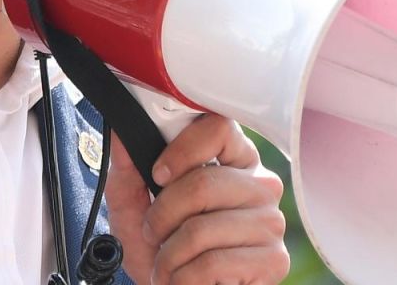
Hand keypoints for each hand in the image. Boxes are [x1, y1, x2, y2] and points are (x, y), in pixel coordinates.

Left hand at [104, 114, 288, 284]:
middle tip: (154, 235)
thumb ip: (128, 169)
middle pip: (203, 183)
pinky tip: (185, 282)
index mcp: (234, 160)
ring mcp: (271, 222)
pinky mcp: (275, 260)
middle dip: (162, 216)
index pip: (218, 128)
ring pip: (201, 229)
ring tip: (167, 266)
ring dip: (168, 257)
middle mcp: (261, 184)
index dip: (182, 150)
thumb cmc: (163, 250)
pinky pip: (212, 264)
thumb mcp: (134, 207)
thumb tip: (122, 134)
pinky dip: (182, 279)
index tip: (157, 175)